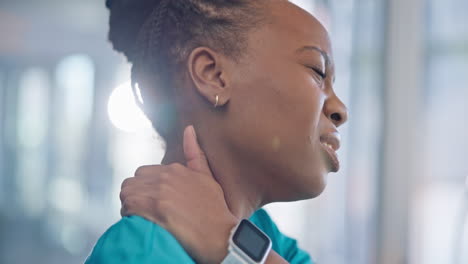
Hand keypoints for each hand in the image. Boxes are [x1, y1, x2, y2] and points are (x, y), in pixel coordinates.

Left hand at [120, 125, 237, 263]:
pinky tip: (142, 222)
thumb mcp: (207, 177)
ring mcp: (158, 191)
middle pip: (133, 182)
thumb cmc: (215, 210)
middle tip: (147, 211)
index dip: (147, 189)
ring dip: (131, 205)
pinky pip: (127, 206)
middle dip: (136, 195)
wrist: (220, 233)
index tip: (155, 202)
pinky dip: (130, 215)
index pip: (144, 173)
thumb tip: (189, 129)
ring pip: (127, 193)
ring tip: (144, 217)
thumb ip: (195, 154)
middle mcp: (165, 177)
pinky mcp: (152, 207)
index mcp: (175, 169)